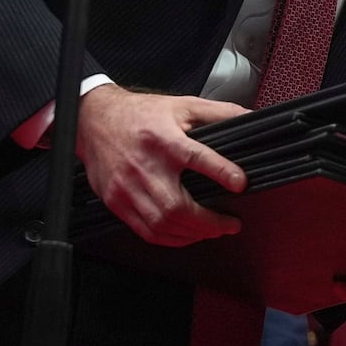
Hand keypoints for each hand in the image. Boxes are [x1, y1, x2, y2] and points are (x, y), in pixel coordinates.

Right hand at [76, 84, 249, 245]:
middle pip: (176, 205)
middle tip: (231, 224)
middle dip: (209, 221)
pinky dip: (170, 239)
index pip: (195, 156)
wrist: (94, 120)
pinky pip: (145, 231)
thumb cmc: (141, 114)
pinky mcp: (116, 201)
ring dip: (193, 233)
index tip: (240, 183)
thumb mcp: (183, 106)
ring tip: (214, 230)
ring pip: (162, 224)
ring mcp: (127, 187)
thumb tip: (251, 117)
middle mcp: (144, 166)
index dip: (220, 171)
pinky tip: (187, 235)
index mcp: (164, 139)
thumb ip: (219, 112)